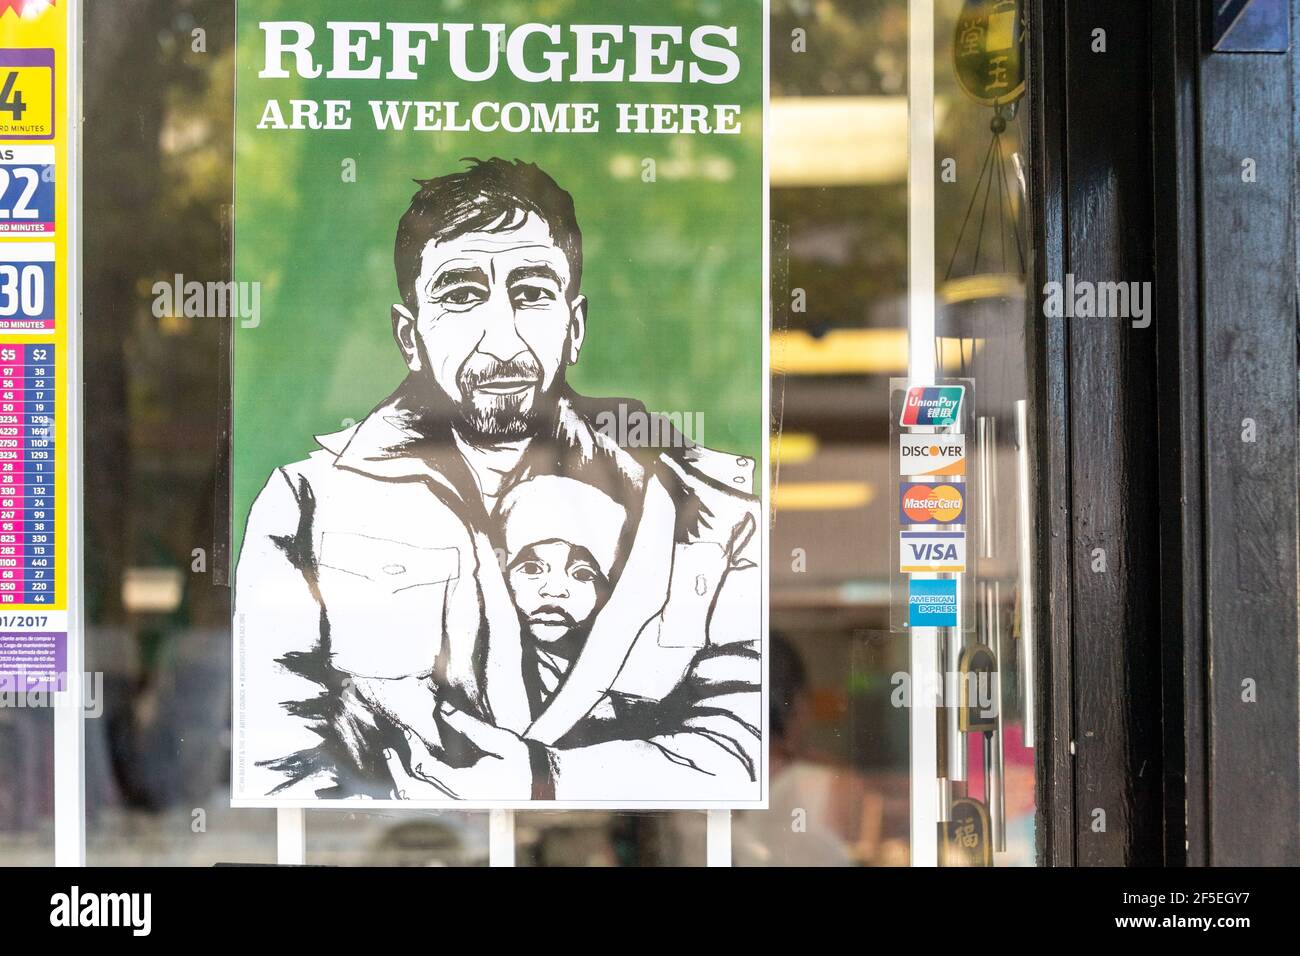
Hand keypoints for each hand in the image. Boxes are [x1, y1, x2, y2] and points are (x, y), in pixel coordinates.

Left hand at [384, 705, 532, 800]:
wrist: (545, 784)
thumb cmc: (527, 763)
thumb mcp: (501, 741)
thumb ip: (470, 727)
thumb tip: (442, 709)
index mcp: (465, 785)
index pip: (425, 768)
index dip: (411, 748)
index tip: (405, 731)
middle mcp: (457, 798)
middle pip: (413, 789)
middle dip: (397, 767)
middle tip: (388, 748)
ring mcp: (458, 802)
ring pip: (418, 797)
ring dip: (402, 779)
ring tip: (393, 759)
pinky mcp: (461, 800)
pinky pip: (429, 797)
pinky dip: (414, 786)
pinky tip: (409, 772)